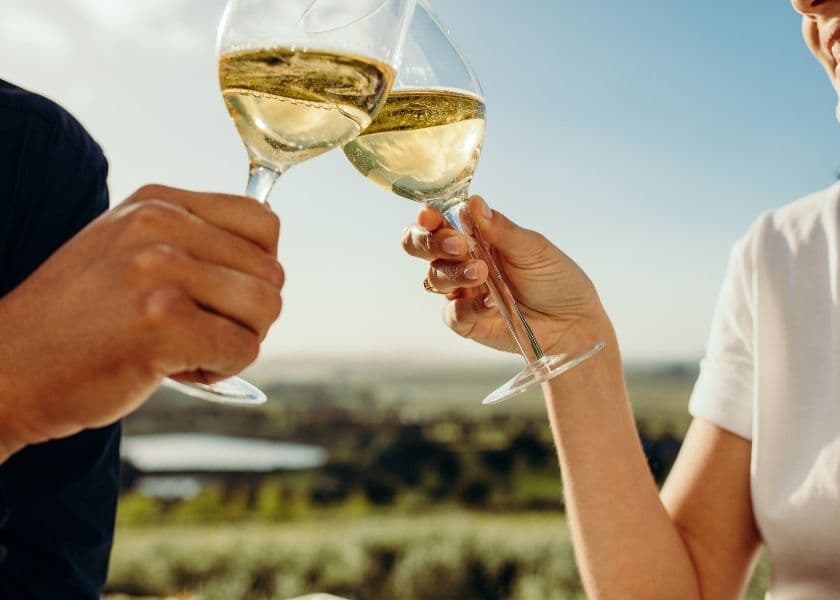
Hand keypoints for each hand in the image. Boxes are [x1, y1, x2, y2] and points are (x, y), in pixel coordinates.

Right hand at [0, 184, 283, 456]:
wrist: (7, 368)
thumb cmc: (76, 320)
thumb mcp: (126, 250)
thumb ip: (191, 241)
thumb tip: (268, 257)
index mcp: (157, 203)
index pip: (263, 222)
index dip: (257, 269)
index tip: (221, 295)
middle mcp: (160, 226)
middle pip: (271, 272)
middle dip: (247, 314)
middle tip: (199, 332)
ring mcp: (160, 271)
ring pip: (265, 309)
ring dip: (237, 341)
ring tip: (187, 349)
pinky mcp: (162, 323)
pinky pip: (243, 348)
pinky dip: (222, 369)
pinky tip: (176, 369)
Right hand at [402, 195, 608, 354]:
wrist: (573, 322)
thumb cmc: (555, 279)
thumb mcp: (533, 248)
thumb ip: (500, 229)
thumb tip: (472, 202)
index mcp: (475, 236)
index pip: (438, 222)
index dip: (428, 218)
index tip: (431, 215)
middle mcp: (462, 261)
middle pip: (421, 247)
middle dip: (430, 242)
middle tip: (457, 244)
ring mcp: (462, 291)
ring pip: (435, 278)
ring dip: (455, 272)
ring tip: (483, 273)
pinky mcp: (467, 321)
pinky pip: (453, 312)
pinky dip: (470, 306)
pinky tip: (492, 303)